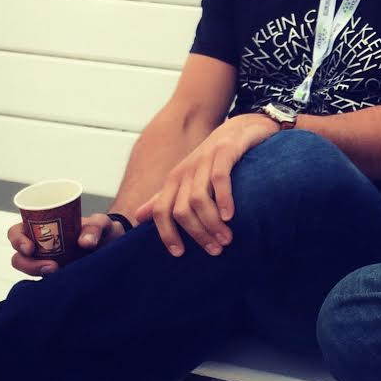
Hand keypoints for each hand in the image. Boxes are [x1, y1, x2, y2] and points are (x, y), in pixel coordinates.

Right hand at [8, 213, 127, 276]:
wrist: (115, 247)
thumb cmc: (103, 230)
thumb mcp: (102, 223)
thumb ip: (95, 227)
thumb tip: (85, 242)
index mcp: (42, 228)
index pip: (17, 232)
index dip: (17, 239)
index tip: (30, 247)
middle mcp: (40, 247)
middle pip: (19, 257)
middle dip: (27, 264)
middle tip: (51, 267)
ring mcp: (46, 264)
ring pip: (29, 273)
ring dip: (38, 275)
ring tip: (58, 273)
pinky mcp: (56, 280)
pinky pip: (42, 287)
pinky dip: (47, 288)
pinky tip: (61, 287)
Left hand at [135, 114, 276, 256]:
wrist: (242, 127)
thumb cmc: (215, 157)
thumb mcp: (188, 178)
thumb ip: (165, 197)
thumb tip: (138, 217)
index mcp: (175, 179)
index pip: (162, 211)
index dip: (167, 234)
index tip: (179, 254)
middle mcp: (187, 170)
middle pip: (181, 210)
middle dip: (197, 234)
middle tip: (215, 250)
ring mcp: (205, 160)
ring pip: (199, 199)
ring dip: (212, 223)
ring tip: (226, 238)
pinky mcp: (225, 151)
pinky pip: (220, 178)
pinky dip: (224, 199)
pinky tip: (230, 215)